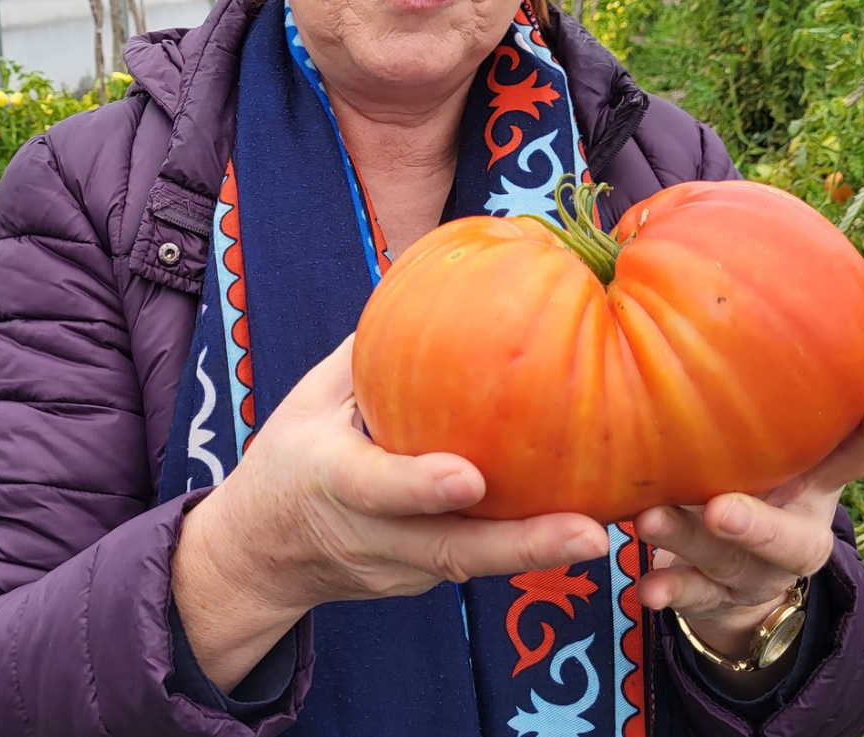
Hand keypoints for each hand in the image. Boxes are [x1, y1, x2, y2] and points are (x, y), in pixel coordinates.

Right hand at [184, 332, 610, 616]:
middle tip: (588, 533)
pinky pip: (476, 563)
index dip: (420, 486)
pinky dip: (526, 550)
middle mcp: (368, 534)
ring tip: (602, 533)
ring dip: (540, 555)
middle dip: (522, 546)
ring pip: (473, 565)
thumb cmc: (291, 455)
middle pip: (449, 550)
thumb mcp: (309, 398)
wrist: (261, 553)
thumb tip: (433, 279)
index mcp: (329, 480)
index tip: (470, 478)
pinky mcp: (421, 584)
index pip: (375, 488)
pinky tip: (580, 525)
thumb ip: (368, 355)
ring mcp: (397, 570)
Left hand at [631, 380, 863, 660]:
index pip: (855, 456)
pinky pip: (695, 596)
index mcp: (815, 486)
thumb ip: (757, 390)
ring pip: (729, 562)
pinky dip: (673, 592)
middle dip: (756, 523)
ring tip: (651, 521)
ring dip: (688, 542)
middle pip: (788, 535)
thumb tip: (705, 269)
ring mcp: (759, 571)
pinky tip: (647, 590)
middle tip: (721, 509)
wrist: (745, 581)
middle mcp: (795, 529)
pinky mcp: (721, 598)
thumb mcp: (768, 443)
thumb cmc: (749, 477)